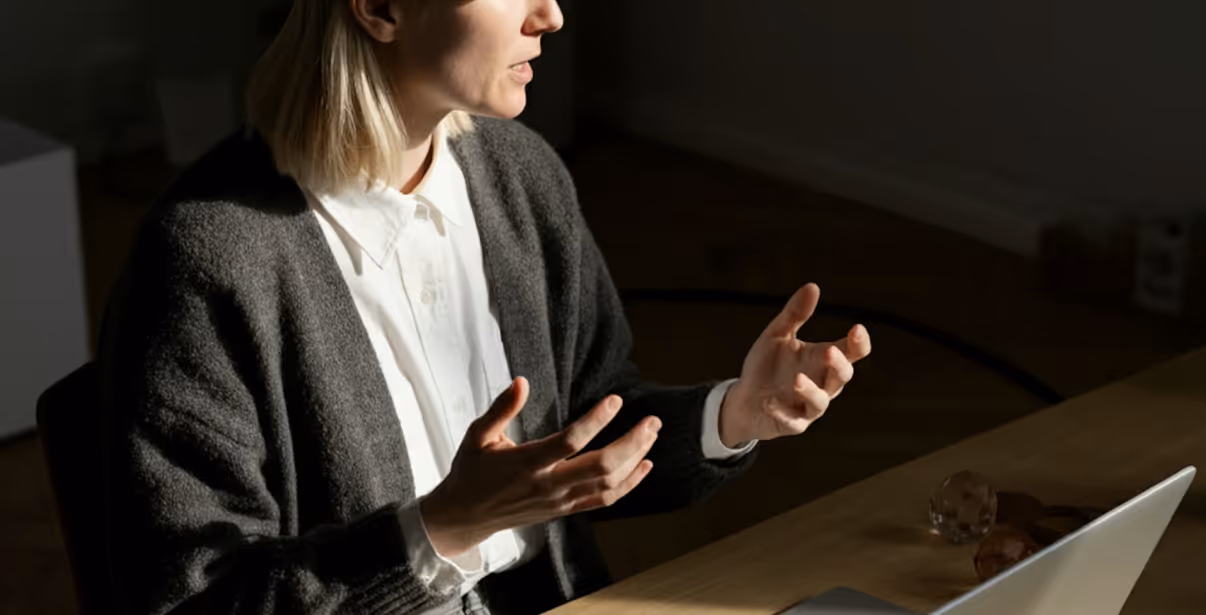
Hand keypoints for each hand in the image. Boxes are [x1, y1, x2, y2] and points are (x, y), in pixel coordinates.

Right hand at [420, 377, 660, 557]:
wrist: (465, 515)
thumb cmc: (471, 471)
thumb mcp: (477, 435)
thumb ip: (501, 408)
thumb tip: (521, 381)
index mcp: (525, 463)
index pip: (569, 442)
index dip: (596, 421)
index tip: (616, 400)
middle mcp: (547, 485)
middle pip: (600, 466)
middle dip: (631, 442)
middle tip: (652, 420)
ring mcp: (558, 501)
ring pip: (608, 484)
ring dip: (635, 459)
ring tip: (651, 434)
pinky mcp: (564, 510)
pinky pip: (603, 500)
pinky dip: (629, 484)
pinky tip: (645, 465)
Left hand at [719, 283, 871, 446]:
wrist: (744, 398)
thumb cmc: (767, 366)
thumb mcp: (776, 336)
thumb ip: (794, 314)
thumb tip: (812, 286)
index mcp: (823, 360)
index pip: (851, 352)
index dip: (858, 343)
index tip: (857, 329)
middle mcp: (822, 384)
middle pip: (842, 377)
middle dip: (838, 365)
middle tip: (828, 351)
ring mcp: (808, 406)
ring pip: (821, 402)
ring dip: (811, 391)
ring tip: (797, 379)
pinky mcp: (792, 423)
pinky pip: (793, 421)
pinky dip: (784, 413)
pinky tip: (772, 403)